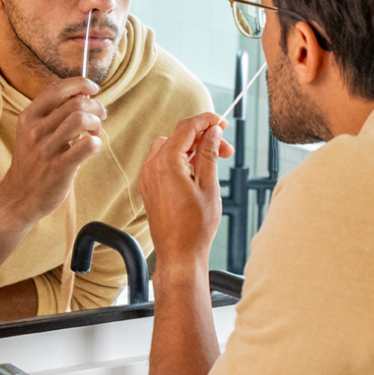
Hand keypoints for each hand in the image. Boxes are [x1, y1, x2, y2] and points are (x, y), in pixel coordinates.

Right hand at [0, 77, 105, 223]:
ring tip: (96, 132)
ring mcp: (46, 149)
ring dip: (96, 122)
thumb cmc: (33, 161)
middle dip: (96, 106)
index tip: (94, 88)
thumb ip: (53, 113)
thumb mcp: (33, 132)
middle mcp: (35, 130)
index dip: (80, 83)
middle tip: (101, 115)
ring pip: (81, 120)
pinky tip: (93, 146)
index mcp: (29, 117)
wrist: (19, 197)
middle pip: (75, 103)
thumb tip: (82, 93)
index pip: (57, 89)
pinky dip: (97, 142)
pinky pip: (87, 146)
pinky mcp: (58, 168)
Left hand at [140, 112, 233, 271]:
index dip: (206, 120)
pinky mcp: (149, 186)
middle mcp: (153, 166)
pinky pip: (163, 161)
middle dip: (203, 136)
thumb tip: (213, 132)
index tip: (221, 121)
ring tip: (213, 160)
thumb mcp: (209, 185)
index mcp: (167, 163)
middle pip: (178, 135)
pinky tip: (197, 171)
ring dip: (192, 147)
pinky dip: (180, 159)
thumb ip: (209, 154)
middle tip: (225, 148)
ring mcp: (148, 176)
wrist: (179, 254)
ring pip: (170, 146)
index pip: (186, 127)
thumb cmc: (195, 227)